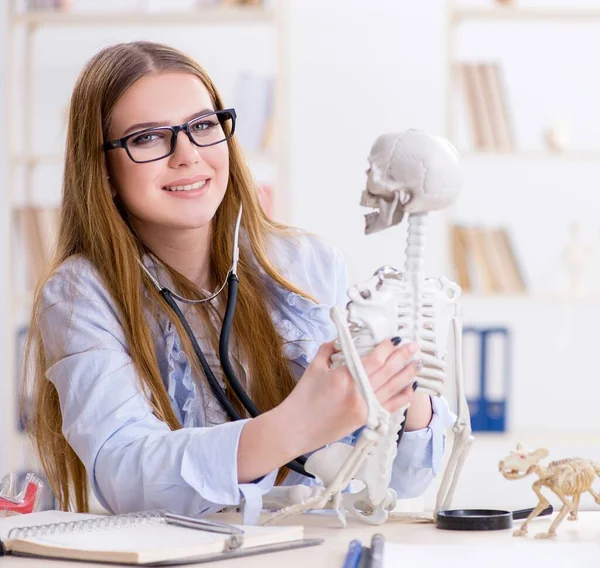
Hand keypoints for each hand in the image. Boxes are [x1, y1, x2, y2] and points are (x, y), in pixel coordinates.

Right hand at [279, 338, 420, 455]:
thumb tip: (340, 341)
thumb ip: (328, 350)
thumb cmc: (302, 399)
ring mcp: (364, 408)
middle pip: (386, 371)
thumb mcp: (314, 367)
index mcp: (343, 376)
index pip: (373, 359)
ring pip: (392, 388)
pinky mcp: (365, 420)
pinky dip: (401, 397)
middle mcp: (357, 392)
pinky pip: (389, 406)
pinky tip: (410, 389)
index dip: (386, 348)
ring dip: (406, 374)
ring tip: (417, 364)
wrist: (295, 428)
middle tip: (413, 346)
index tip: (394, 339)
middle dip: (402, 357)